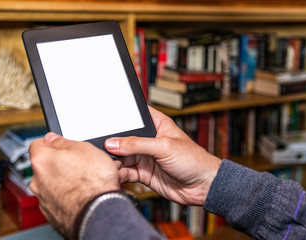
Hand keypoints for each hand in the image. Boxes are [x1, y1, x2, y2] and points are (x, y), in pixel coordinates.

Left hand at [29, 133, 119, 237]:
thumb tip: (53, 139)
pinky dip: (71, 196)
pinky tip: (86, 194)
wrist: (99, 211)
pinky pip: (61, 199)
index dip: (51, 142)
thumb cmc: (92, 181)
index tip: (61, 143)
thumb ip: (63, 142)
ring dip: (68, 181)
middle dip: (63, 164)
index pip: (38, 144)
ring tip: (90, 181)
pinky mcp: (54, 215)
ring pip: (55, 184)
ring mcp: (45, 200)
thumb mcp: (83, 148)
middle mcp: (37, 181)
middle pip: (47, 166)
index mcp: (41, 160)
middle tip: (82, 163)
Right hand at [105, 106, 221, 205]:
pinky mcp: (144, 173)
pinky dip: (119, 173)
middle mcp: (150, 140)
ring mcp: (146, 157)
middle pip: (125, 139)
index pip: (136, 116)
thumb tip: (114, 143)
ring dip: (114, 160)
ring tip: (107, 162)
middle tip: (102, 148)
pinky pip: (126, 171)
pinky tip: (115, 173)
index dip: (122, 117)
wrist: (203, 187)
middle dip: (113, 143)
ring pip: (123, 156)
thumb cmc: (194, 160)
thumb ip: (137, 144)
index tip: (105, 120)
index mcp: (157, 125)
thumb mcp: (164, 147)